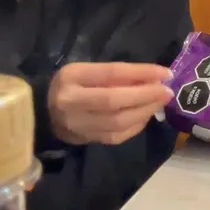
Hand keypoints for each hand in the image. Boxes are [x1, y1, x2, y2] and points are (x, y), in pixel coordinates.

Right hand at [48, 62, 173, 145]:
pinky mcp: (85, 140)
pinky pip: (116, 136)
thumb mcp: (87, 70)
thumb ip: (115, 74)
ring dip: (144, 112)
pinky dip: (136, 126)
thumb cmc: (71, 85)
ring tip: (159, 102)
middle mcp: (72, 102)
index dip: (140, 73)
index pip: (111, 73)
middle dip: (146, 96)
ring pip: (117, 122)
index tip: (164, 73)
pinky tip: (146, 115)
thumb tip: (152, 78)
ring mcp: (77, 124)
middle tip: (167, 91)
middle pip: (114, 101)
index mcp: (72, 77)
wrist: (42, 112)